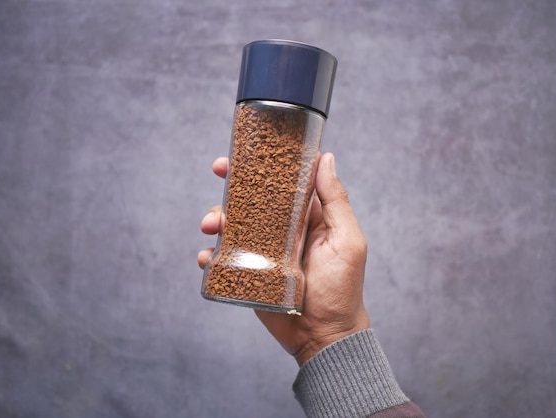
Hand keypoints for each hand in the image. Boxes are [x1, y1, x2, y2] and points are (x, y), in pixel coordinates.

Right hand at [198, 152, 368, 365]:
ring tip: (212, 226)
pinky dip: (211, 254)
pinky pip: (224, 259)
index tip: (243, 152)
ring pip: (233, 225)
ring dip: (217, 218)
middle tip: (218, 172)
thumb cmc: (343, 289)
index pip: (282, 182)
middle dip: (231, 184)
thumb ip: (336, 201)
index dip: (262, 165)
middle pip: (251, 199)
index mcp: (306, 217)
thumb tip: (327, 158)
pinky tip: (208, 257)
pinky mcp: (249, 273)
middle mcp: (282, 230)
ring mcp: (263, 251)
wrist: (323, 336)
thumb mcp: (346, 241)